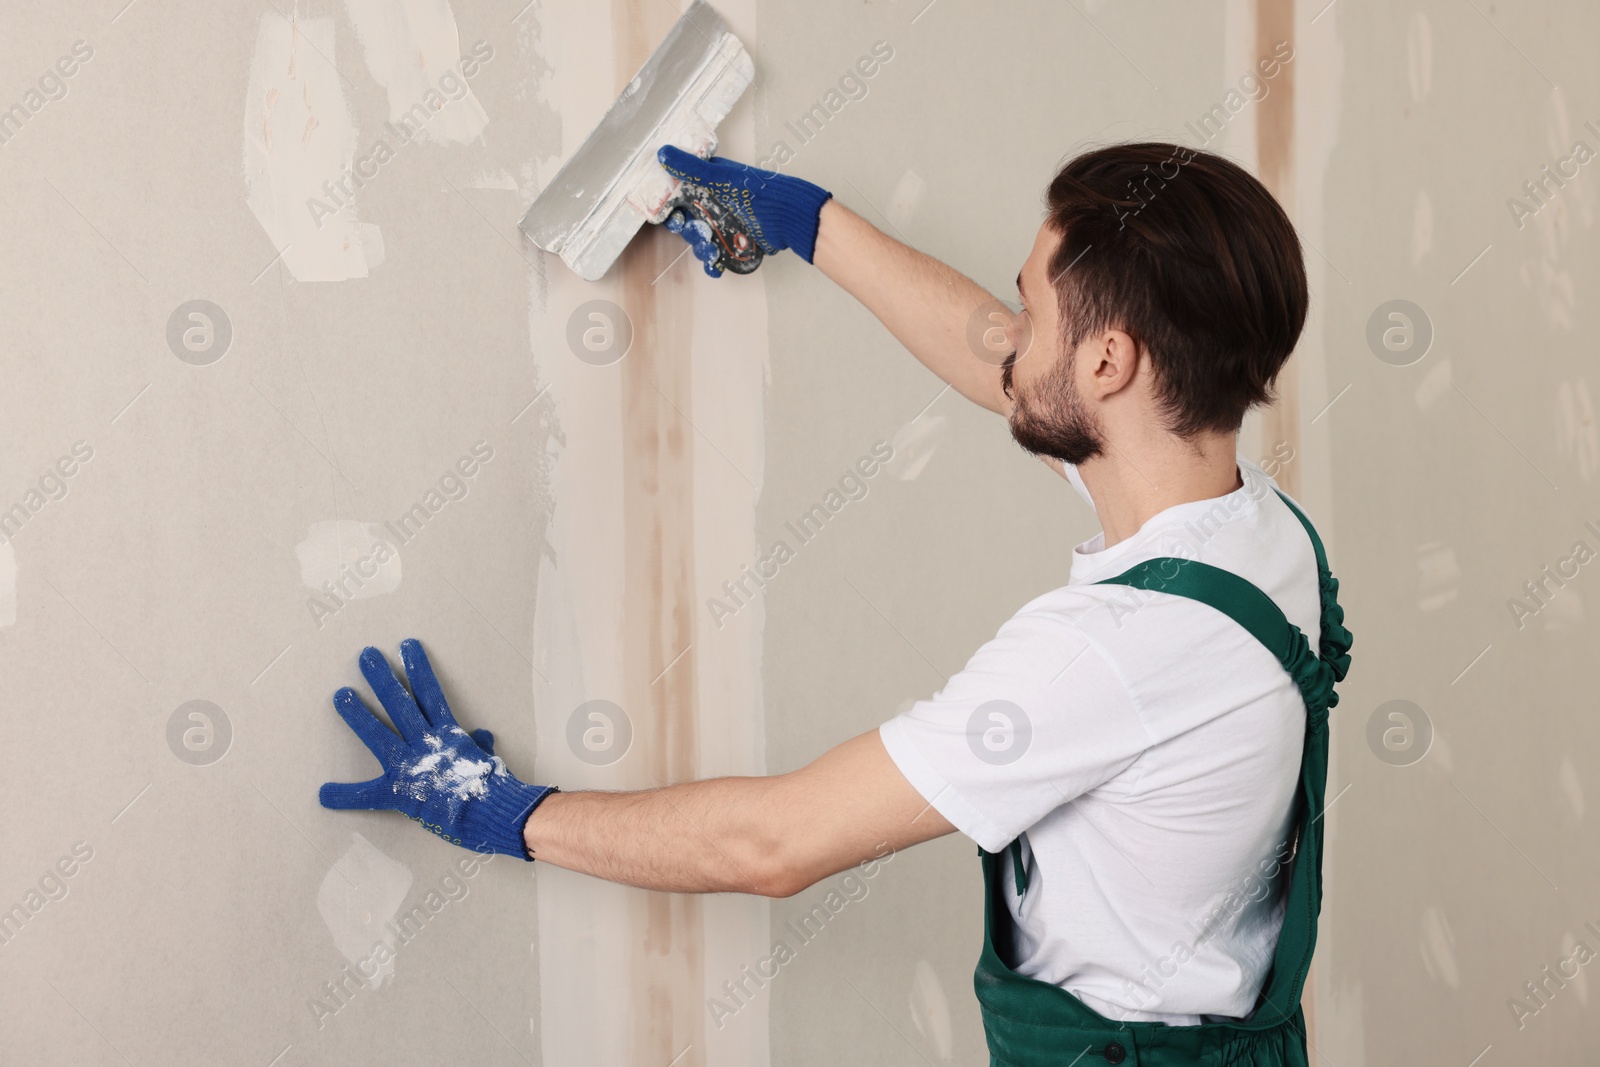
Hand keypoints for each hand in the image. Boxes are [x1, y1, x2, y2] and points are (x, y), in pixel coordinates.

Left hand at [318, 638, 555, 859]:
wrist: (492, 811)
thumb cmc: (495, 787)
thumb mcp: (489, 758)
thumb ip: (480, 745)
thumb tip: (481, 734)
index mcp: (450, 735)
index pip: (431, 694)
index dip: (418, 669)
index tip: (407, 646)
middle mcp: (428, 743)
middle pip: (401, 704)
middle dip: (382, 679)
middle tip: (366, 655)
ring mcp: (412, 765)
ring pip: (380, 734)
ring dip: (358, 715)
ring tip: (340, 695)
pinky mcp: (402, 792)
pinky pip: (369, 795)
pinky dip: (346, 796)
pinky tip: (324, 794)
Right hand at [656, 145, 832, 269]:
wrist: (788, 216)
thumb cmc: (757, 191)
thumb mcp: (720, 177)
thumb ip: (691, 167)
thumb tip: (663, 153)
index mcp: (709, 186)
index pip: (681, 198)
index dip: (672, 209)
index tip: (672, 216)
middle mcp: (715, 206)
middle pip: (689, 223)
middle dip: (689, 231)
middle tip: (699, 232)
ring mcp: (725, 226)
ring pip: (701, 242)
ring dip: (701, 249)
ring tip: (712, 249)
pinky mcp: (735, 244)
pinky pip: (717, 257)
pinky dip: (714, 264)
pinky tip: (716, 267)